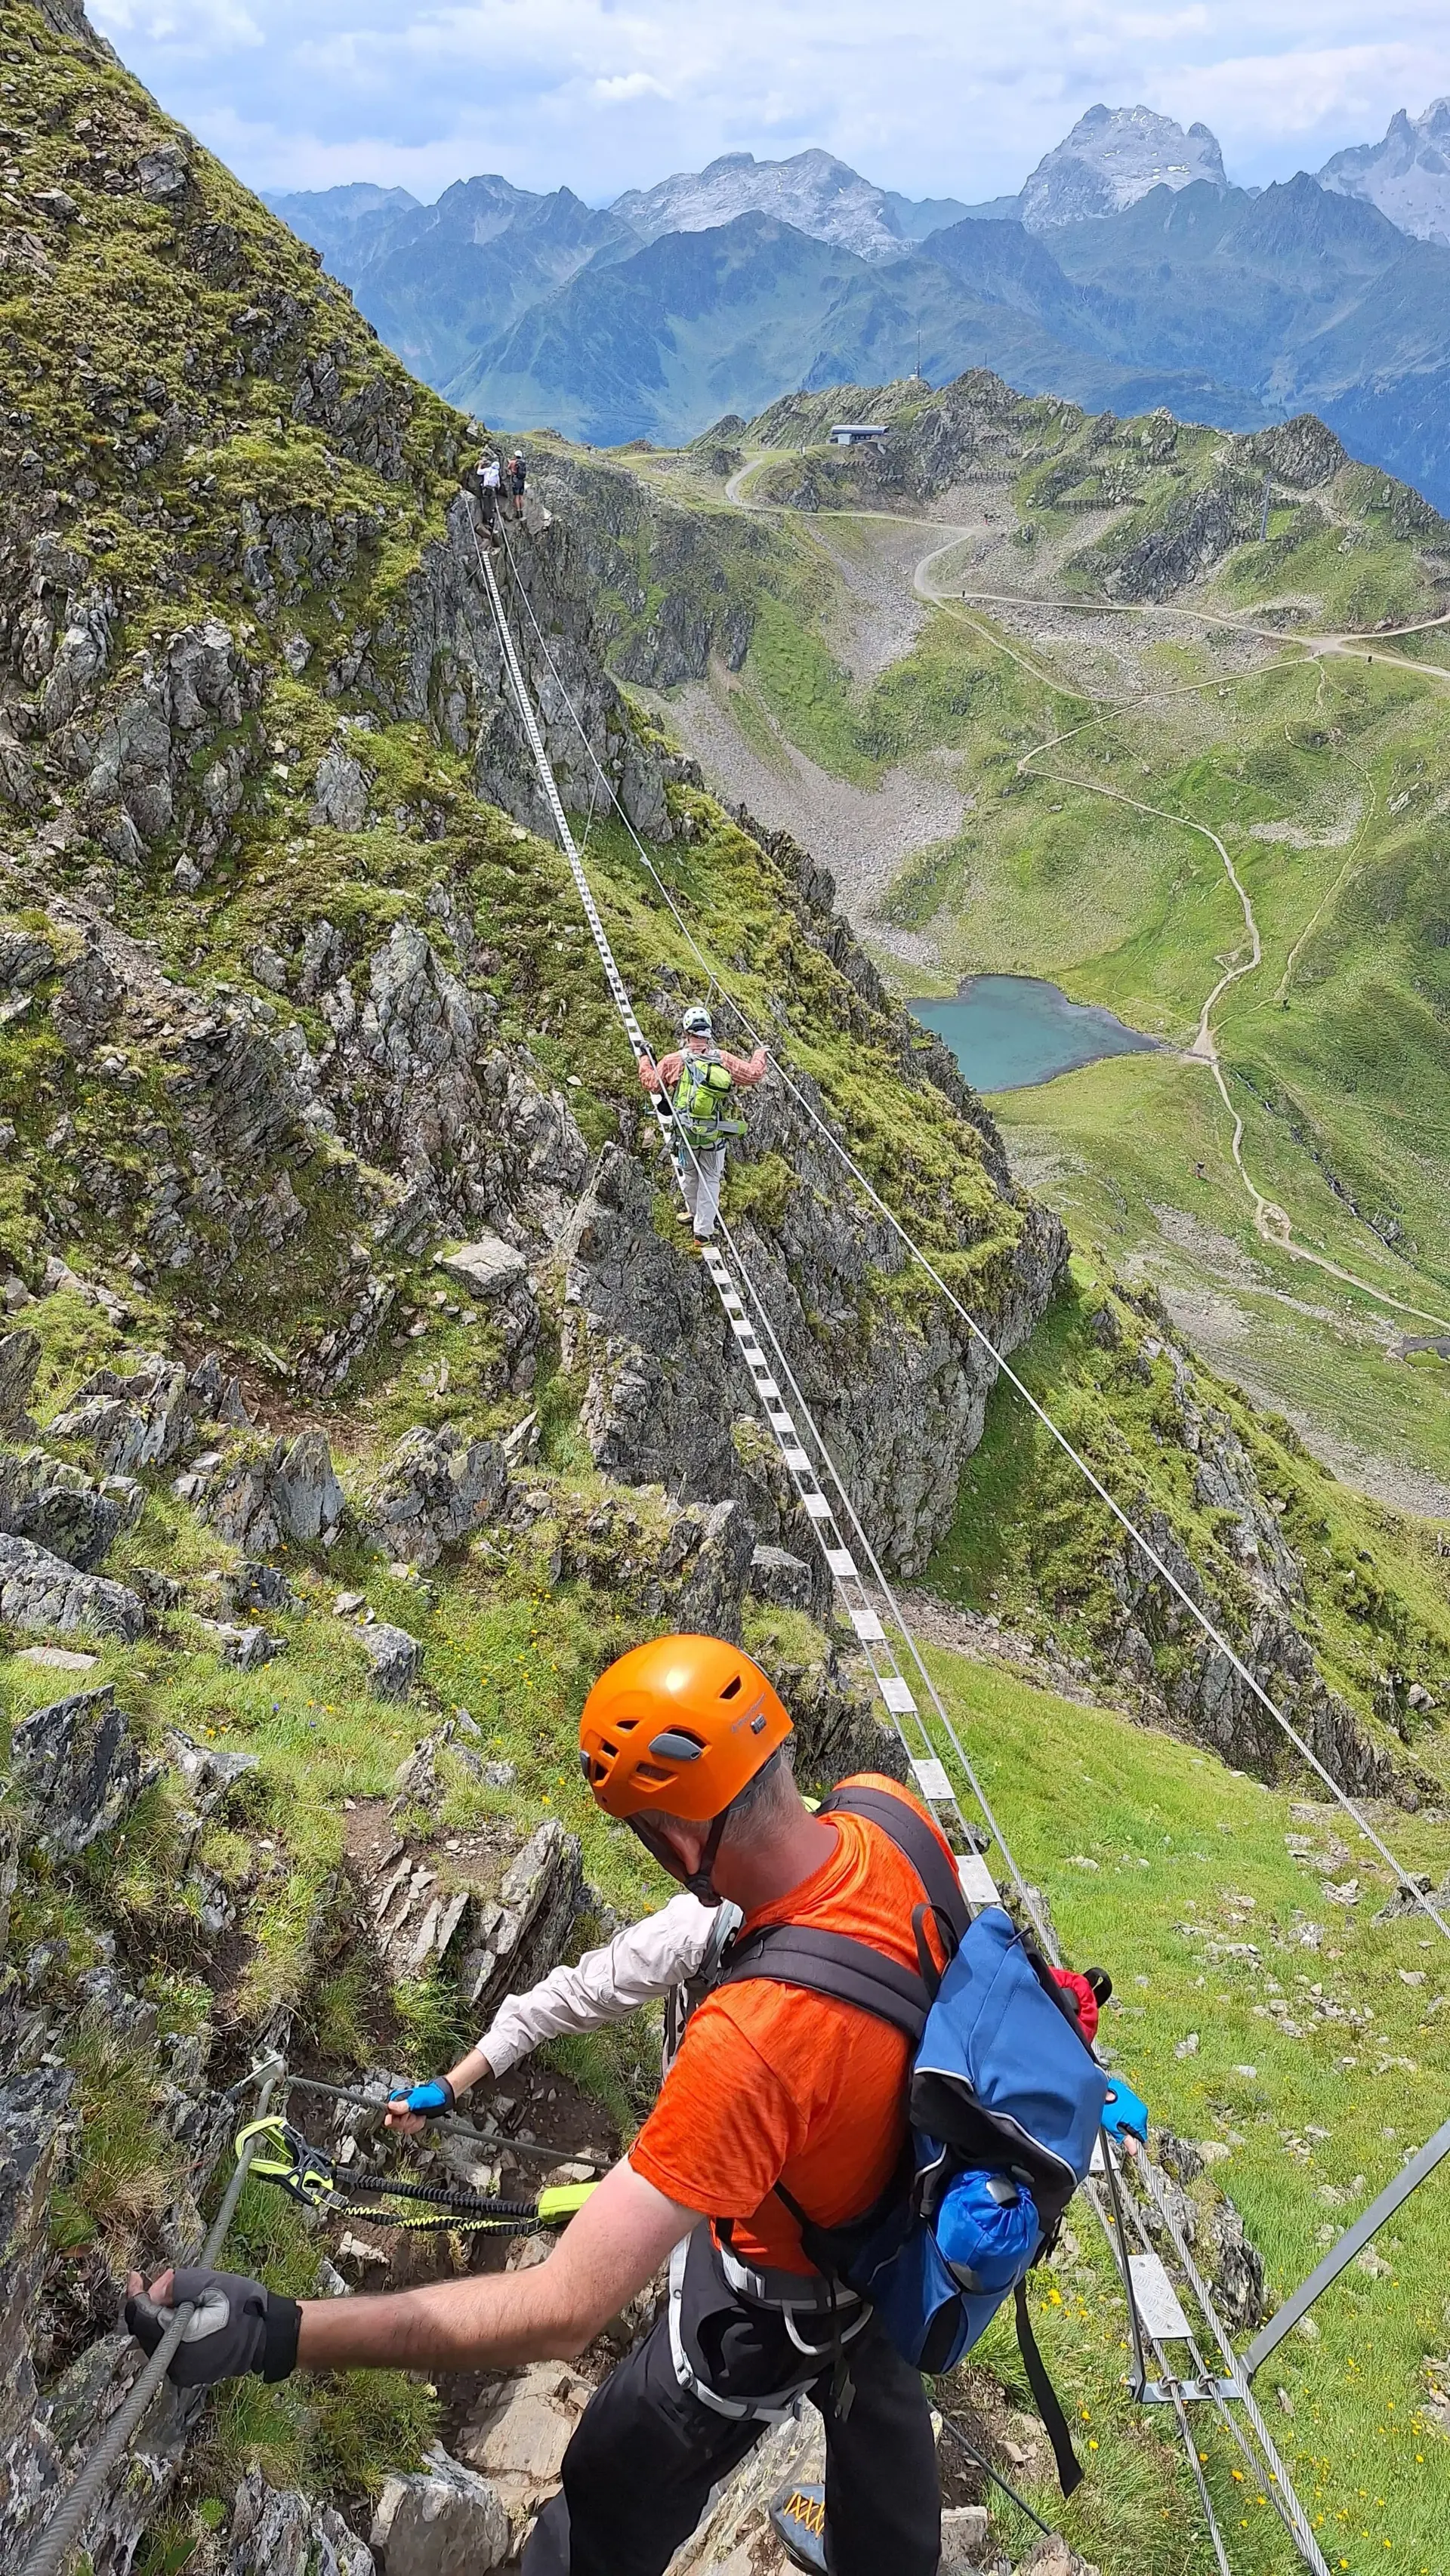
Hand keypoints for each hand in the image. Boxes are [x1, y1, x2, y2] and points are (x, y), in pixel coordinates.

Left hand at [124, 2266, 294, 2386]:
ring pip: (155, 2341)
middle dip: (149, 2305)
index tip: (135, 2276)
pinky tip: (184, 2318)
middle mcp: (174, 2362)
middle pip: (145, 2331)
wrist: (267, 2335)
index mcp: (178, 2338)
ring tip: (178, 2299)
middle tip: (165, 2284)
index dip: (135, 2294)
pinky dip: (169, 2332)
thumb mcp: (210, 2283)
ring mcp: (181, 2372)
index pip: (142, 2316)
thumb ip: (177, 2285)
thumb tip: (154, 2290)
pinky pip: (169, 2350)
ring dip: (158, 2319)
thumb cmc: (241, 2306)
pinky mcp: (188, 2375)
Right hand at [385, 2076, 454, 2135]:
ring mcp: (404, 2114)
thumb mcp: (417, 2100)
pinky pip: (410, 2128)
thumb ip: (404, 2105)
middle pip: (396, 2125)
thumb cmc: (431, 2095)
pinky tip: (421, 2119)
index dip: (399, 2120)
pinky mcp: (410, 2119)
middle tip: (416, 2115)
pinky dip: (417, 2125)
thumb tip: (390, 2107)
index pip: (389, 2117)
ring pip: (404, 2128)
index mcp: (397, 2100)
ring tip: (420, 2116)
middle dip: (408, 2122)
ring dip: (414, 2124)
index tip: (408, 2116)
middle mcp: (398, 2108)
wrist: (442, 2098)